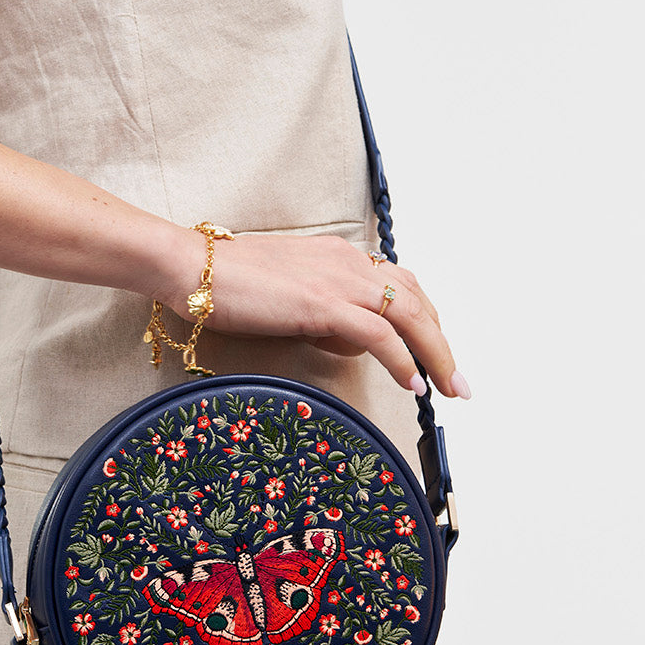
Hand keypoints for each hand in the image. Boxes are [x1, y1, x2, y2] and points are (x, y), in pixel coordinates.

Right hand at [158, 229, 468, 398]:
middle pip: (415, 299)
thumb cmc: (222, 281)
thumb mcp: (284, 291)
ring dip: (436, 355)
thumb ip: (317, 308)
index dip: (422, 321)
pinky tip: (412, 383)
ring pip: (409, 315)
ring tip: (449, 388)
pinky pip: (379, 334)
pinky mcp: (322, 303)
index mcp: (337, 255)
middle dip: (441, 342)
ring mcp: (336, 280)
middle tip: (455, 380)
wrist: (188, 265)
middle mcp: (346, 262)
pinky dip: (403, 359)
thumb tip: (341, 336)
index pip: (397, 284)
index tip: (432, 351)